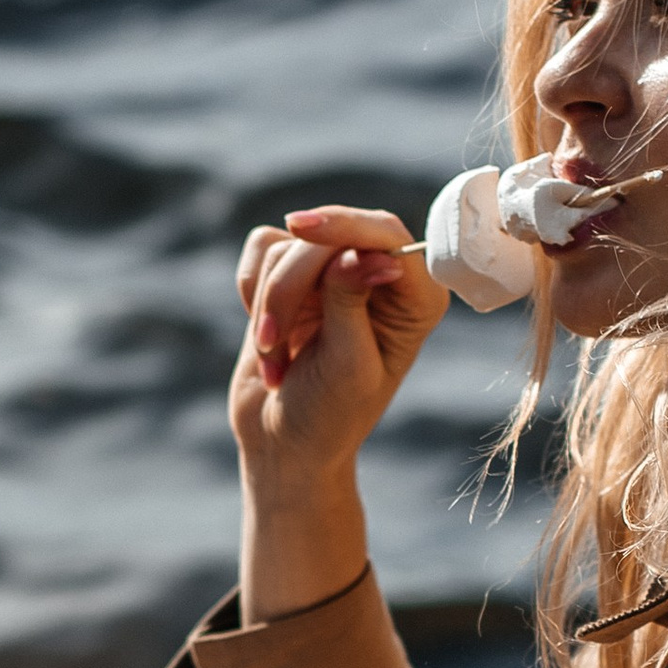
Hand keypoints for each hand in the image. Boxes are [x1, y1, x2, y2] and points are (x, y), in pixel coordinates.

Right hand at [229, 206, 446, 473]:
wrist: (285, 442)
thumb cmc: (330, 415)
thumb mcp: (348, 365)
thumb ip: (351, 303)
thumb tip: (357, 254)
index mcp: (415, 298)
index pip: (385, 234)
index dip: (344, 225)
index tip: (300, 228)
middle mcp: (380, 276)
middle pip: (328, 237)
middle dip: (289, 289)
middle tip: (273, 344)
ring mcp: (333, 273)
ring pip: (287, 247)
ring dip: (270, 306)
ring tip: (277, 357)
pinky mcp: (292, 275)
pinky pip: (262, 249)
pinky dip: (252, 292)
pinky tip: (266, 335)